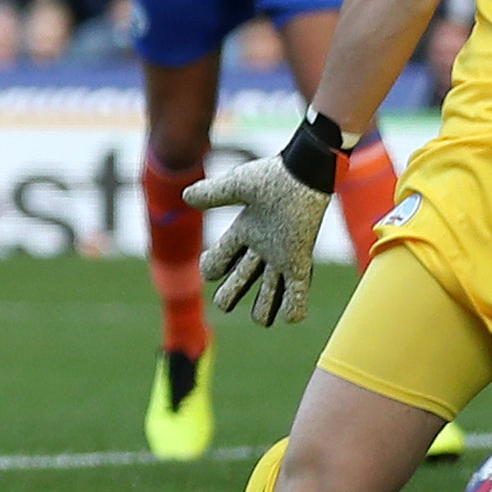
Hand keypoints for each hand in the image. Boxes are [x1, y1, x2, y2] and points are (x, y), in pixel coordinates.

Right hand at [185, 152, 334, 328]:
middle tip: (223, 304)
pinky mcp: (301, 258)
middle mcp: (262, 245)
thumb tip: (185, 197)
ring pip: (272, 288)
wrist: (306, 172)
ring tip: (261, 320)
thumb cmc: (274, 175)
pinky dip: (295, 305)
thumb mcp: (237, 185)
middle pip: (243, 277)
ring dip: (266, 305)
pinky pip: (299, 288)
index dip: (213, 266)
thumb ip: (212, 193)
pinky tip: (290, 319)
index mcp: (245, 229)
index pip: (222, 256)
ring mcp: (282, 254)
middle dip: (232, 293)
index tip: (209, 271)